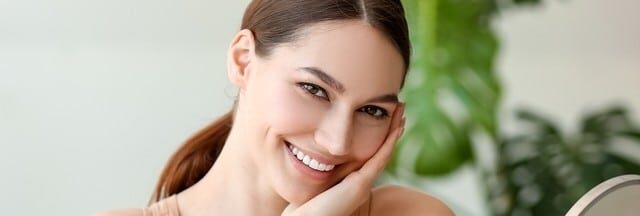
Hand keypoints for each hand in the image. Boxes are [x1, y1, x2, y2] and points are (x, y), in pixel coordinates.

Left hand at [282, 103, 405, 215]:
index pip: (372, 151)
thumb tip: (312, 139)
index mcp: (353, 179)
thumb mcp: (316, 175)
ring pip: (384, 152)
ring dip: (394, 131)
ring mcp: (363, 183)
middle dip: (392, 127)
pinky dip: (388, 144)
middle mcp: (362, 181)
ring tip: (402, 111)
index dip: (382, 133)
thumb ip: (321, 161)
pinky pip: (378, 160)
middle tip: (400, 106)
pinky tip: (396, 128)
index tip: (387, 113)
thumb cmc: (304, 203)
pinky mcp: (360, 185)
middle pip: (382, 149)